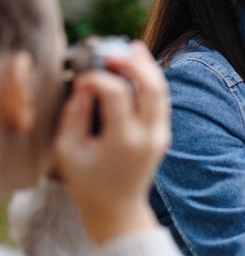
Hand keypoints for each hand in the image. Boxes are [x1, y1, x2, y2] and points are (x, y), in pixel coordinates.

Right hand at [54, 41, 169, 243]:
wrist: (117, 208)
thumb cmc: (88, 181)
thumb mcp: (69, 151)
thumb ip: (74, 116)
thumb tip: (85, 87)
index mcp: (124, 140)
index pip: (117, 94)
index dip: (98, 79)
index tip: (82, 80)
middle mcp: (149, 135)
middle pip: (151, 87)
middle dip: (134, 63)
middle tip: (114, 49)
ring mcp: (161, 134)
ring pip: (162, 91)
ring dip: (148, 67)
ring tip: (132, 47)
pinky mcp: (164, 133)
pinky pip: (162, 101)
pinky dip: (152, 81)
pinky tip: (140, 66)